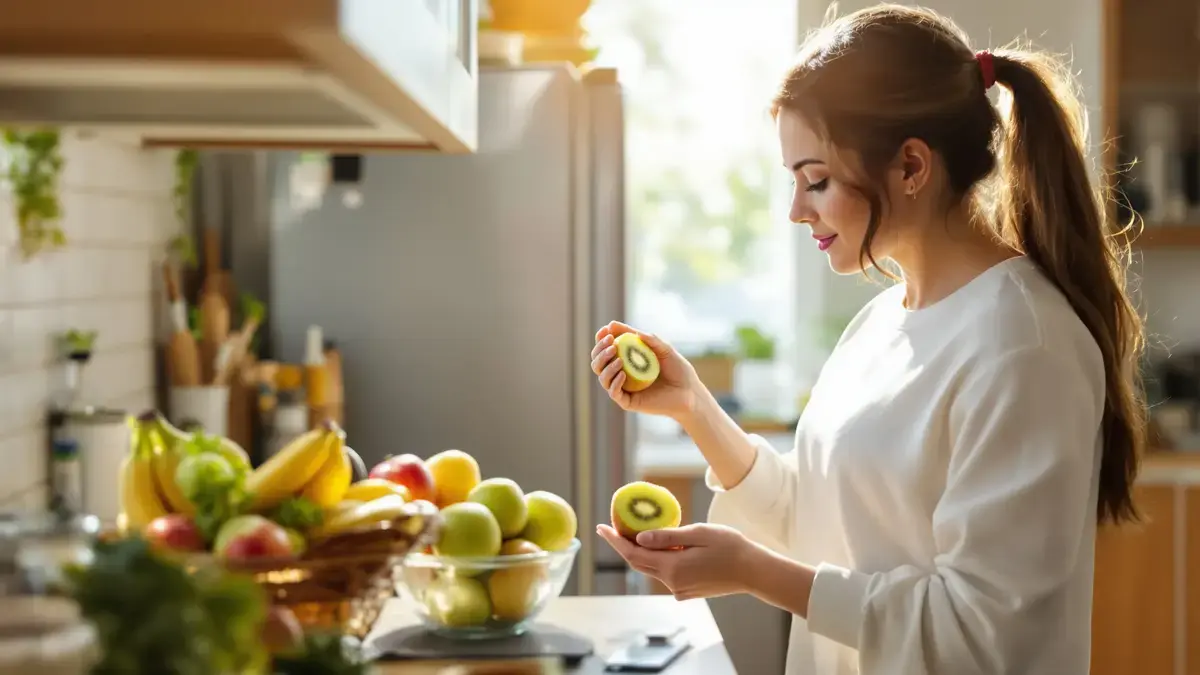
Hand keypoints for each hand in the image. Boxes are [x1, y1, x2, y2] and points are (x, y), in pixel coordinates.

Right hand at [589, 321, 699, 419]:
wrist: (691, 393)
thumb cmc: (678, 370)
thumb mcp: (664, 349)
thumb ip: (648, 338)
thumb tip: (623, 327)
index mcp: (627, 359)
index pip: (607, 348)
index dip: (601, 338)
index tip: (606, 329)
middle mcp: (622, 373)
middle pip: (598, 362)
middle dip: (600, 351)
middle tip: (611, 344)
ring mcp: (624, 388)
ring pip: (602, 377)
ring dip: (606, 366)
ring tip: (618, 359)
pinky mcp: (628, 402)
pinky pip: (614, 392)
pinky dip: (614, 382)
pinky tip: (623, 374)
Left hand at [596, 523, 753, 599]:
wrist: (754, 572)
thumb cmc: (730, 547)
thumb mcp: (698, 533)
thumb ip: (667, 537)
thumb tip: (639, 538)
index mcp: (673, 567)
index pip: (634, 553)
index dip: (615, 540)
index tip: (601, 527)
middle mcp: (672, 582)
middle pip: (639, 563)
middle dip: (623, 545)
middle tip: (613, 527)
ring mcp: (680, 590)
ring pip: (652, 568)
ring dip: (642, 552)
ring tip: (636, 531)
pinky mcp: (688, 591)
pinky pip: (666, 573)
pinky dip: (659, 560)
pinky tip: (663, 546)